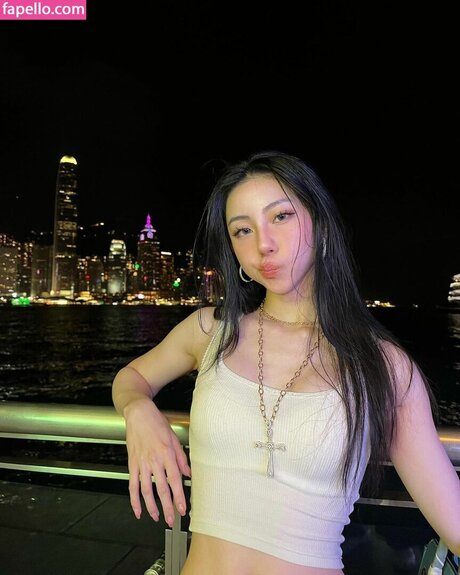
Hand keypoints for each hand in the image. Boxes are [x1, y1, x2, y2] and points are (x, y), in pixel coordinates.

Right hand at [123, 398, 190, 527]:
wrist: (139, 414)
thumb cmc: (157, 423)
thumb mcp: (174, 437)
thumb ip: (181, 458)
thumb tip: (188, 473)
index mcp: (166, 453)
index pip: (174, 480)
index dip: (178, 496)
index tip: (182, 509)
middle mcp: (153, 460)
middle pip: (161, 488)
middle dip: (166, 507)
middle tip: (171, 520)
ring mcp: (141, 463)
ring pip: (146, 490)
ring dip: (151, 506)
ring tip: (157, 517)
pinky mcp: (132, 464)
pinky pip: (132, 485)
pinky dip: (134, 499)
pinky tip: (138, 510)